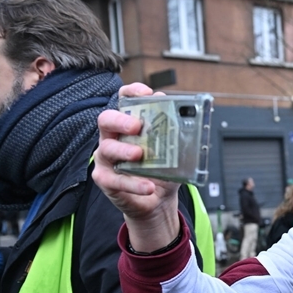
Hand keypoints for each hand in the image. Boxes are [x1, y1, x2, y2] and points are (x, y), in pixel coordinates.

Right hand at [93, 83, 181, 251]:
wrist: (159, 199)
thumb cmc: (162, 170)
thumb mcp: (172, 151)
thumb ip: (176, 135)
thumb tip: (187, 119)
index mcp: (128, 125)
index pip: (124, 100)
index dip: (131, 92)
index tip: (145, 92)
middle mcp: (113, 137)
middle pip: (106, 120)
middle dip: (121, 120)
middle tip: (137, 126)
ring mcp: (106, 158)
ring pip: (107, 149)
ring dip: (125, 150)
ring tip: (140, 155)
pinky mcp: (105, 180)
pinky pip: (115, 180)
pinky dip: (133, 183)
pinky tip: (149, 186)